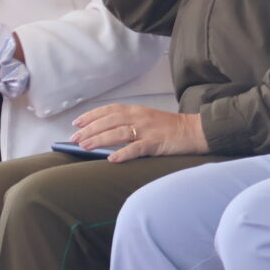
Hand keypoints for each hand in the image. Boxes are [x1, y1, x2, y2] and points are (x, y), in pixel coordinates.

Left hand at [70, 103, 207, 162]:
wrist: (195, 131)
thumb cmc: (169, 128)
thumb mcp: (147, 120)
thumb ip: (128, 123)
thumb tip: (104, 133)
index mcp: (136, 110)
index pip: (108, 110)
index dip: (91, 116)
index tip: (76, 123)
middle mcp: (139, 117)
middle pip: (109, 121)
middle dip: (89, 129)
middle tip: (74, 139)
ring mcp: (147, 130)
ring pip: (118, 133)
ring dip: (99, 140)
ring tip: (85, 146)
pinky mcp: (156, 143)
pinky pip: (137, 148)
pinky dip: (123, 153)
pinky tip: (111, 159)